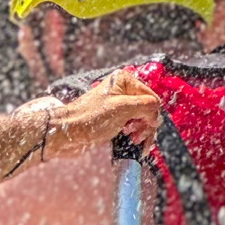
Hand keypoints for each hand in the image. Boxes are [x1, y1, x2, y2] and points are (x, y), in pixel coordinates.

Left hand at [41, 71, 161, 162]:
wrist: (67, 133)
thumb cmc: (89, 118)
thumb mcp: (122, 108)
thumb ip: (146, 106)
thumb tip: (157, 114)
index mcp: (124, 81)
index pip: (152, 98)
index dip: (150, 114)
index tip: (142, 127)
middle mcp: (123, 91)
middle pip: (149, 110)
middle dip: (146, 125)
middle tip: (136, 136)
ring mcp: (119, 106)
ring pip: (143, 120)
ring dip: (142, 133)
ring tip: (134, 141)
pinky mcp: (115, 120)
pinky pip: (134, 127)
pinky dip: (136, 136)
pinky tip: (133, 144)